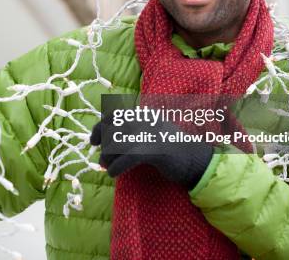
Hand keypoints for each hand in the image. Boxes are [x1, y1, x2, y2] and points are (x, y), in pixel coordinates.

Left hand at [90, 114, 212, 188]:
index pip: (113, 116)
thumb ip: (129, 138)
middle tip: (103, 160)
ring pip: (116, 144)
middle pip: (111, 129)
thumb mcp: (149, 136)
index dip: (99, 128)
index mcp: (143, 115)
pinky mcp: (154, 150)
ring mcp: (150, 134)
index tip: (93, 141)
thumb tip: (103, 151)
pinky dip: (116, 167)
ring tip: (108, 168)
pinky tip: (114, 174)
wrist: (195, 160)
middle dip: (103, 146)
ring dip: (108, 158)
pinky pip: (126, 158)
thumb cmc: (171, 151)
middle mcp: (145, 121)